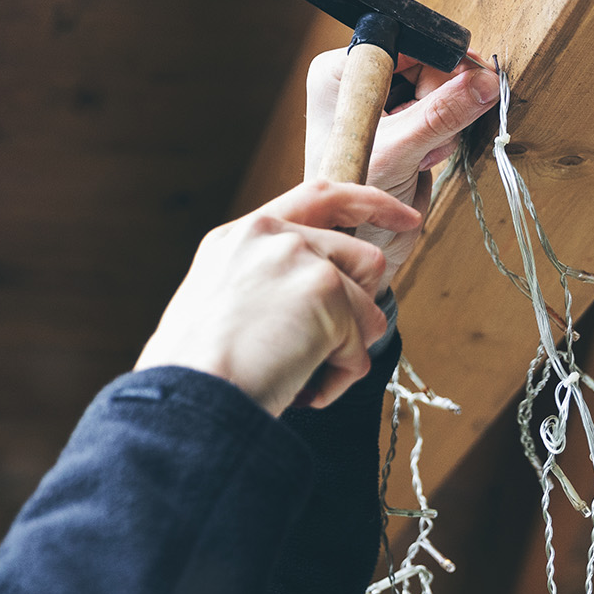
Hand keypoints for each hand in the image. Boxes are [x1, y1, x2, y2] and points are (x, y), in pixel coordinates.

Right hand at [136, 181, 420, 414]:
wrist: (188, 397)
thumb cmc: (195, 374)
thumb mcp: (217, 308)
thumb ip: (265, 288)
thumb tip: (318, 313)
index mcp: (238, 237)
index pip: (317, 195)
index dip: (368, 202)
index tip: (405, 217)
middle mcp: (271, 235)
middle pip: (363, 259)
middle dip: (359, 312)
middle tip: (326, 351)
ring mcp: (300, 257)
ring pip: (369, 305)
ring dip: (346, 350)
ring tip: (301, 376)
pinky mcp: (325, 291)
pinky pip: (361, 346)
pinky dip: (339, 378)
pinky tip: (301, 390)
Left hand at [304, 48, 499, 288]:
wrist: (362, 243)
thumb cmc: (355, 198)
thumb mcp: (398, 150)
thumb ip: (441, 114)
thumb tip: (485, 82)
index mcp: (341, 73)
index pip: (403, 41)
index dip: (439, 59)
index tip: (471, 77)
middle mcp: (360, 82)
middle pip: (427, 63)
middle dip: (440, 98)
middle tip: (434, 132)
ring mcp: (384, 103)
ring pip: (441, 88)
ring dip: (444, 123)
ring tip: (423, 153)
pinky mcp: (406, 124)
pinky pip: (444, 112)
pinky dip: (445, 136)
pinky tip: (426, 158)